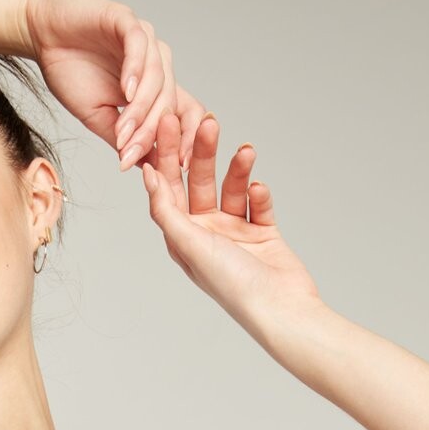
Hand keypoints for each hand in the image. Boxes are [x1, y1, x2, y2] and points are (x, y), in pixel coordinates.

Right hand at [22, 0, 209, 171]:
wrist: (42, 36)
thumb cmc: (70, 72)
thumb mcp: (98, 117)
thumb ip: (123, 138)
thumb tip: (146, 165)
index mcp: (154, 86)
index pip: (184, 111)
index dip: (187, 137)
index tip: (178, 166)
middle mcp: (155, 61)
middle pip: (169, 99)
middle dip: (149, 131)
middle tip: (130, 154)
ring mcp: (143, 39)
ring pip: (156, 76)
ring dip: (140, 108)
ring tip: (122, 131)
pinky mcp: (126, 19)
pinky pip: (138, 45)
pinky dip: (135, 70)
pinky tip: (126, 91)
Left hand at [139, 111, 322, 329]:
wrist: (281, 308)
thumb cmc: (232, 284)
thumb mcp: (189, 245)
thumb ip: (166, 209)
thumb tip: (147, 176)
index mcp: (182, 237)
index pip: (169, 188)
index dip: (167, 154)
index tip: (169, 121)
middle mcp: (205, 234)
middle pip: (200, 182)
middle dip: (204, 152)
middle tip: (209, 121)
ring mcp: (235, 233)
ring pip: (232, 187)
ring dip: (238, 168)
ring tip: (247, 150)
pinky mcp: (263, 233)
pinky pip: (258, 203)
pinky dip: (259, 194)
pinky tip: (260, 189)